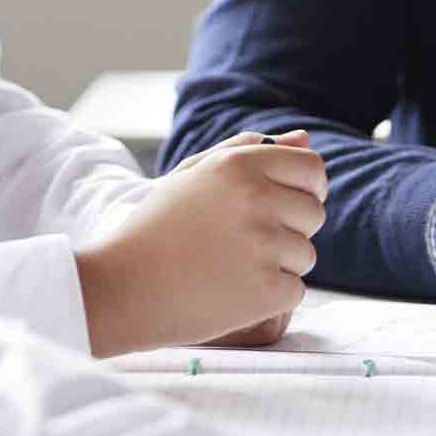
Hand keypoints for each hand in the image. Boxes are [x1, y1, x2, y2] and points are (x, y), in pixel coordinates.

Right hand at [76, 130, 324, 355]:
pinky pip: (294, 291)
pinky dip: (270, 297)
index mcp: (240, 164)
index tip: (284, 206)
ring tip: (230, 267)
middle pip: (314, 213)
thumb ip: (248, 149)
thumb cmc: (157, 228)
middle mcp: (257, 199)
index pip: (312, 169)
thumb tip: (304, 138)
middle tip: (242, 242)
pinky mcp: (267, 291)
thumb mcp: (194, 175)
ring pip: (306, 254)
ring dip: (279, 264)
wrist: (121, 288)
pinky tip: (231, 293)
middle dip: (289, 229)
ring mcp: (264, 246)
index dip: (305, 189)